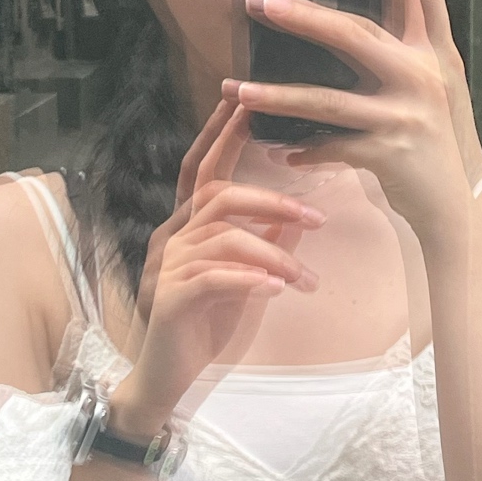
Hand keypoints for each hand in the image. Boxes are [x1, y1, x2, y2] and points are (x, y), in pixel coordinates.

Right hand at [113, 102, 324, 434]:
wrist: (165, 379)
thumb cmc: (203, 326)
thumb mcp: (242, 279)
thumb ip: (262, 244)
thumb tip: (294, 214)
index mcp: (185, 229)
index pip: (202, 171)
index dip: (222, 135)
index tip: (246, 101)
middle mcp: (170, 239)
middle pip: (217, 196)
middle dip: (270, 199)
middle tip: (316, 219)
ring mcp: (165, 268)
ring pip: (223, 239)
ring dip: (273, 254)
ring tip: (304, 281)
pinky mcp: (168, 300)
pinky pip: (212, 278)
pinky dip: (248, 280)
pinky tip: (275, 290)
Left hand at [230, 0, 481, 245]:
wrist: (461, 209)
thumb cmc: (435, 143)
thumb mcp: (430, 90)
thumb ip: (399, 54)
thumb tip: (350, 20)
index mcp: (436, 53)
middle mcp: (425, 76)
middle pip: (358, 34)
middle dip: (305, 17)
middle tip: (259, 2)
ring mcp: (407, 116)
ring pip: (329, 100)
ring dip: (278, 97)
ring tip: (235, 91)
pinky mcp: (390, 154)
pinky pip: (333, 147)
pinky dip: (306, 150)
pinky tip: (283, 152)